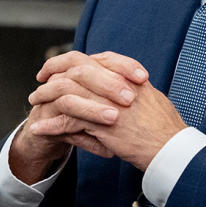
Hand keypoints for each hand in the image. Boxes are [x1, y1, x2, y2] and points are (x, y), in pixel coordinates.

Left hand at [26, 51, 187, 170]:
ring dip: (46, 95)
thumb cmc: (165, 127)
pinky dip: (51, 124)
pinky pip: (68, 121)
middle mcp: (117, 85)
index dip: (74, 60)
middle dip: (54, 69)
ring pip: (67, 91)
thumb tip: (124, 84)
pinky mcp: (101, 125)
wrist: (171, 148)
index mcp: (128, 76)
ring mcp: (108, 103)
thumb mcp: (151, 97)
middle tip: (40, 78)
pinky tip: (39, 127)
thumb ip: (133, 87)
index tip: (60, 66)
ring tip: (34, 101)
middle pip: (76, 67)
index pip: (95, 58)